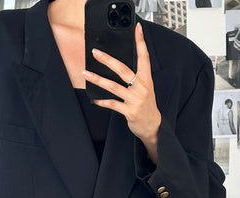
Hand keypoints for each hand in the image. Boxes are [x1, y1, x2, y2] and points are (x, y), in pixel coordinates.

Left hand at [82, 22, 160, 162]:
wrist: (153, 126)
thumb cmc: (147, 106)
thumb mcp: (146, 88)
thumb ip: (136, 77)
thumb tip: (118, 66)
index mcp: (146, 79)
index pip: (144, 57)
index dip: (141, 42)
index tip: (137, 29)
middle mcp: (141, 88)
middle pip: (122, 70)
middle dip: (107, 60)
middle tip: (96, 52)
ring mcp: (135, 100)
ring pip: (113, 87)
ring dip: (97, 80)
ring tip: (86, 74)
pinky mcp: (129, 111)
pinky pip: (112, 104)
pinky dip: (102, 102)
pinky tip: (94, 100)